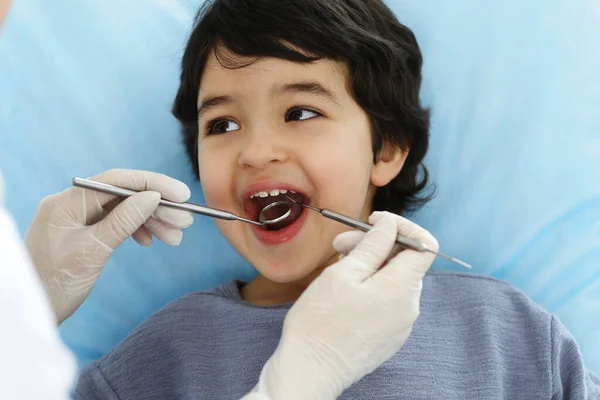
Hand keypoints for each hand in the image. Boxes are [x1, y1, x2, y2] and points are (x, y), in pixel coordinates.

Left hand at [24, 169, 193, 323]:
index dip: (152, 183)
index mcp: (66, 203)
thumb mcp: (93, 252)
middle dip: (156, 206)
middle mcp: (71, 204)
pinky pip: (115, 223)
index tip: (181, 195)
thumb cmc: (54, 286)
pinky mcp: (82, 232)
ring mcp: (76, 218)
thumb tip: (153, 196)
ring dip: (151, 220)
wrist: (31, 314)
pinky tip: (151, 240)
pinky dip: (137, 230)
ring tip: (175, 236)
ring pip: (123, 210)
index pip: (116, 181)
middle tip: (184, 221)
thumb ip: (124, 221)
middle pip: (123, 195)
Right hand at [246, 211, 437, 399]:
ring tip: (338, 267)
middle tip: (340, 245)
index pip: (425, 245)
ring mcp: (400, 325)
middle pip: (405, 261)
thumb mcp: (344, 273)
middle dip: (376, 245)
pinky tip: (343, 290)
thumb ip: (373, 245)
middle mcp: (409, 307)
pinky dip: (371, 287)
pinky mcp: (389, 336)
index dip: (403, 227)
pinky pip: (388, 301)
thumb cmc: (320, 321)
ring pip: (393, 280)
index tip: (376, 222)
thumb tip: (390, 224)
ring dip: (369, 266)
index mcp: (401, 288)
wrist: (310, 370)